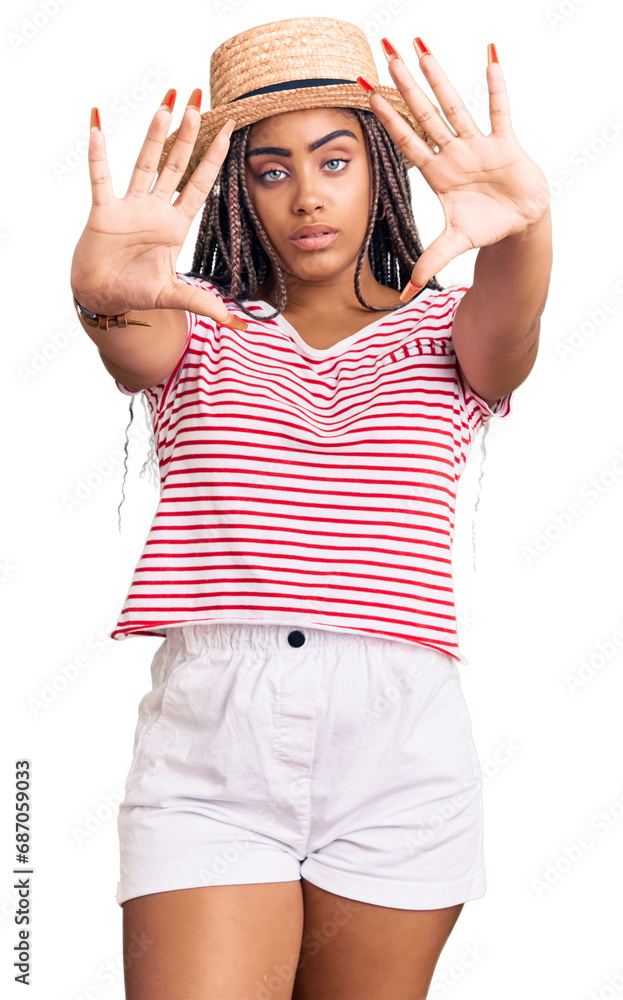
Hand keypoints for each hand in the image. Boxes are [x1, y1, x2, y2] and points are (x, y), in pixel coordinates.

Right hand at [70, 90, 240, 325]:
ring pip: (144, 163)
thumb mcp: (175, 296)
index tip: (230, 129)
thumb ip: (205, 304)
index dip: (214, 158)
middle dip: (188, 134)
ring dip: (154, 135)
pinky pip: (101, 178)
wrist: (104, 297)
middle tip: (200, 101)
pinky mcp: (104, 212)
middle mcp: (155, 209)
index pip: (201, 184)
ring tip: (167, 104)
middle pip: (176, 164)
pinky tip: (98, 126)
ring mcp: (129, 207)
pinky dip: (99, 155)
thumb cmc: (137, 291)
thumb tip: (238, 324)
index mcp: (175, 224)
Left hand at [358, 38, 550, 299]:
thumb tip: (406, 293)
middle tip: (386, 52)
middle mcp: (453, 152)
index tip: (366, 94)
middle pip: (424, 112)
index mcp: (437, 173)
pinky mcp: (505, 143)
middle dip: (406, 84)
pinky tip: (490, 56)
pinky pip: (500, 109)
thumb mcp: (454, 244)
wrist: (519, 223)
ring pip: (455, 104)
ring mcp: (477, 144)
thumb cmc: (485, 226)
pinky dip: (497, 85)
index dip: (388, 119)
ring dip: (440, 76)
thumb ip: (430, 262)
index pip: (407, 140)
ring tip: (421, 45)